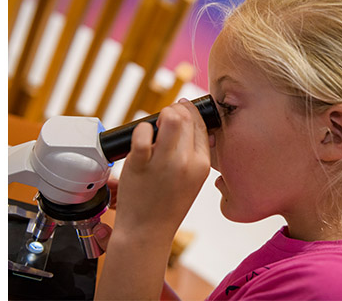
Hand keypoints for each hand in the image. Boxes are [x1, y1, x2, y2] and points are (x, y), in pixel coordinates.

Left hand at [113, 99, 211, 237]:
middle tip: (163, 118)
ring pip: (169, 118)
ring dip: (159, 115)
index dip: (189, 112)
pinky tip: (140, 136)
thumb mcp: (192, 180)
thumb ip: (195, 153)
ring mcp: (163, 163)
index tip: (179, 112)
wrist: (146, 231)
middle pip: (185, 116)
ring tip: (153, 127)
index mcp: (201, 165)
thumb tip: (192, 122)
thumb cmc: (167, 205)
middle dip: (174, 109)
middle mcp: (186, 163)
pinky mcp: (140, 164)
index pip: (200, 124)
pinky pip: (142, 132)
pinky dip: (140, 128)